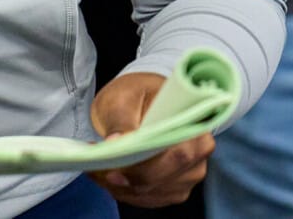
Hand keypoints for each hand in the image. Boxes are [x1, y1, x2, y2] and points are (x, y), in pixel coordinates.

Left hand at [87, 71, 213, 207]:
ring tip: (96, 169)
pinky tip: (106, 177)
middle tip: (96, 168)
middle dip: (126, 178)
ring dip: (120, 187)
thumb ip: (121, 119)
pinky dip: (123, 192)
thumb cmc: (135, 95)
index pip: (176, 155)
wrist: (139, 102)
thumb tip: (116, 142)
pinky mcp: (173, 188)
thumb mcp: (123, 97)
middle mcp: (197, 154)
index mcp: (194, 125)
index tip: (113, 165)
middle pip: (163, 179)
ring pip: (151, 192)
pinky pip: (147, 198)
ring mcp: (187, 175)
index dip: (145, 166)